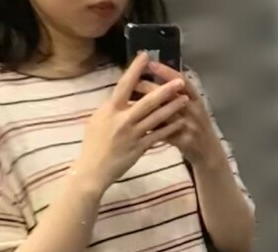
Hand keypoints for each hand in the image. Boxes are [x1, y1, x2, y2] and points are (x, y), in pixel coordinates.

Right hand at [75, 53, 188, 193]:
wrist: (93, 170)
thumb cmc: (93, 144)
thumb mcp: (97, 120)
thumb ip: (110, 108)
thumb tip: (119, 96)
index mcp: (110, 109)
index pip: (124, 84)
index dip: (135, 69)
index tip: (145, 56)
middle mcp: (123, 119)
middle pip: (147, 101)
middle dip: (164, 90)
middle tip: (178, 81)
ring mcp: (133, 134)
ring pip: (156, 118)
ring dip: (172, 108)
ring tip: (184, 99)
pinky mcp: (139, 148)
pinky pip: (157, 136)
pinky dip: (169, 129)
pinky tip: (180, 123)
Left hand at [143, 63, 227, 169]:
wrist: (208, 153)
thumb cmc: (195, 126)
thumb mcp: (191, 108)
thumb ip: (176, 95)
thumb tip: (154, 79)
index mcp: (197, 99)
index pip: (182, 80)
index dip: (166, 71)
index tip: (150, 63)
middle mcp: (195, 110)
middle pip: (172, 95)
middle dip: (151, 87)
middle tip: (134, 82)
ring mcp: (191, 127)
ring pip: (167, 114)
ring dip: (149, 108)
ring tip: (132, 103)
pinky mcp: (186, 142)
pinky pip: (166, 134)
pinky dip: (152, 129)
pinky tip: (138, 125)